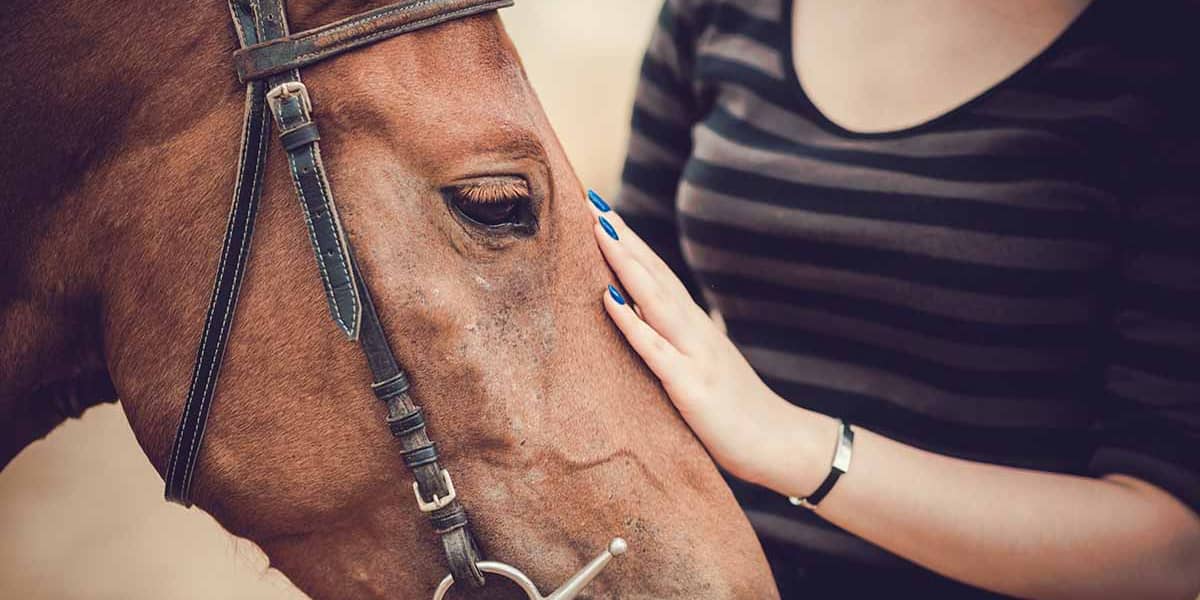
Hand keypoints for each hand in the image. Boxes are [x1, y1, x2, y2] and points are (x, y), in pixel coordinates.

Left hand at [586, 191, 835, 492]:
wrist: (781, 444)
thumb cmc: (737, 411)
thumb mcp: (704, 367)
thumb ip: (678, 344)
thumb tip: (643, 322)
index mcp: (695, 326)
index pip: (658, 274)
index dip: (630, 243)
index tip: (601, 211)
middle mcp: (694, 330)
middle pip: (654, 274)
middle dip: (622, 238)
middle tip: (591, 201)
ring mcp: (694, 355)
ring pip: (654, 298)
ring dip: (625, 263)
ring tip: (598, 230)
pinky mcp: (690, 387)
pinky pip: (654, 349)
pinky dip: (631, 321)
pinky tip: (608, 297)